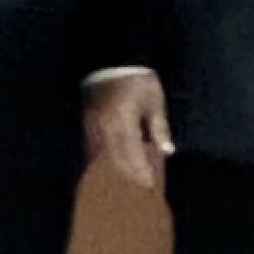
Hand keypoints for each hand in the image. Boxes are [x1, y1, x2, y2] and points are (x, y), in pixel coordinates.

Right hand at [84, 71, 171, 191]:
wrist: (112, 62)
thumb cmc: (138, 81)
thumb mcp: (154, 102)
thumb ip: (159, 128)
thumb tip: (167, 152)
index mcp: (123, 121)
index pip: (132, 152)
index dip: (140, 171)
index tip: (149, 186)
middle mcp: (104, 126)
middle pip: (114, 158)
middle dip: (127, 175)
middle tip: (138, 192)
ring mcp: (92, 126)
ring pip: (101, 155)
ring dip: (113, 171)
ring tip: (123, 185)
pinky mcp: (87, 124)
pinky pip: (92, 147)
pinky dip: (101, 161)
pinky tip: (107, 170)